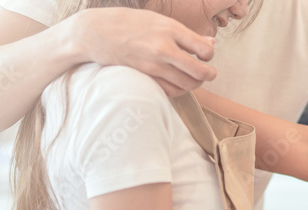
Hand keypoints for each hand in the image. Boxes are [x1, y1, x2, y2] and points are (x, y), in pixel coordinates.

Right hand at [66, 8, 216, 96]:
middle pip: (199, 71)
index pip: (205, 49)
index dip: (209, 55)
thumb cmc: (130, 23)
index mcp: (170, 29)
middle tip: (208, 73)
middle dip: (209, 74)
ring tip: (192, 78)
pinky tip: (177, 83)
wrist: (96, 32)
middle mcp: (163, 48)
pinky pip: (169, 91)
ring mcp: (153, 65)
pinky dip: (178, 90)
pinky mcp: (144, 76)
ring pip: (186, 84)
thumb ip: (186, 34)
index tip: (204, 55)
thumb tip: (210, 43)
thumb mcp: (160, 21)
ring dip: (194, 84)